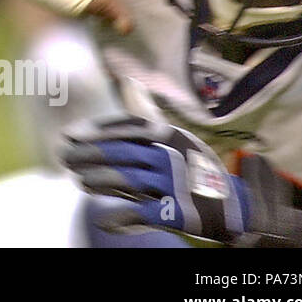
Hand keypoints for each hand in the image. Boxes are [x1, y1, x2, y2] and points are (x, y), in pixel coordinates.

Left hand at [63, 115, 291, 246]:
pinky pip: (141, 213)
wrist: (237, 206)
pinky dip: (120, 217)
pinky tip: (104, 220)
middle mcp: (171, 156)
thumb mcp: (177, 138)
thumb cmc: (196, 169)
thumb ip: (148, 118)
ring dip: (98, 180)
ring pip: (127, 179)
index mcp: (170, 136)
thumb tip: (128, 81)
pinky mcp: (176, 211)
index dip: (95, 131)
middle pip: (121, 152)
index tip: (70, 134)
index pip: (126, 128)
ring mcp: (174, 183)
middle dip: (89, 154)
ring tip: (78, 181)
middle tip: (64, 156)